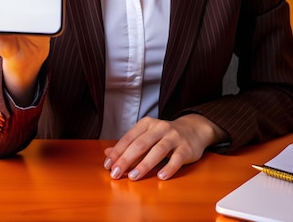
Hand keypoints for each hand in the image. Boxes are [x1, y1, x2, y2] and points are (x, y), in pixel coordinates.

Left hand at [103, 114, 227, 180]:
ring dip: (144, 164)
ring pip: (158, 150)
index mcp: (147, 123)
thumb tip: (107, 154)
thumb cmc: (164, 136)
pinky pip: (177, 158)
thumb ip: (128, 146)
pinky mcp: (186, 148)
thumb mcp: (146, 136)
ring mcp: (174, 137)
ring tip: (134, 176)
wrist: (193, 130)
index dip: (117, 151)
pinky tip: (161, 176)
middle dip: (126, 159)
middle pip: (141, 144)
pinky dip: (169, 167)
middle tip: (116, 174)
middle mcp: (160, 127)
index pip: (129, 137)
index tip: (108, 165)